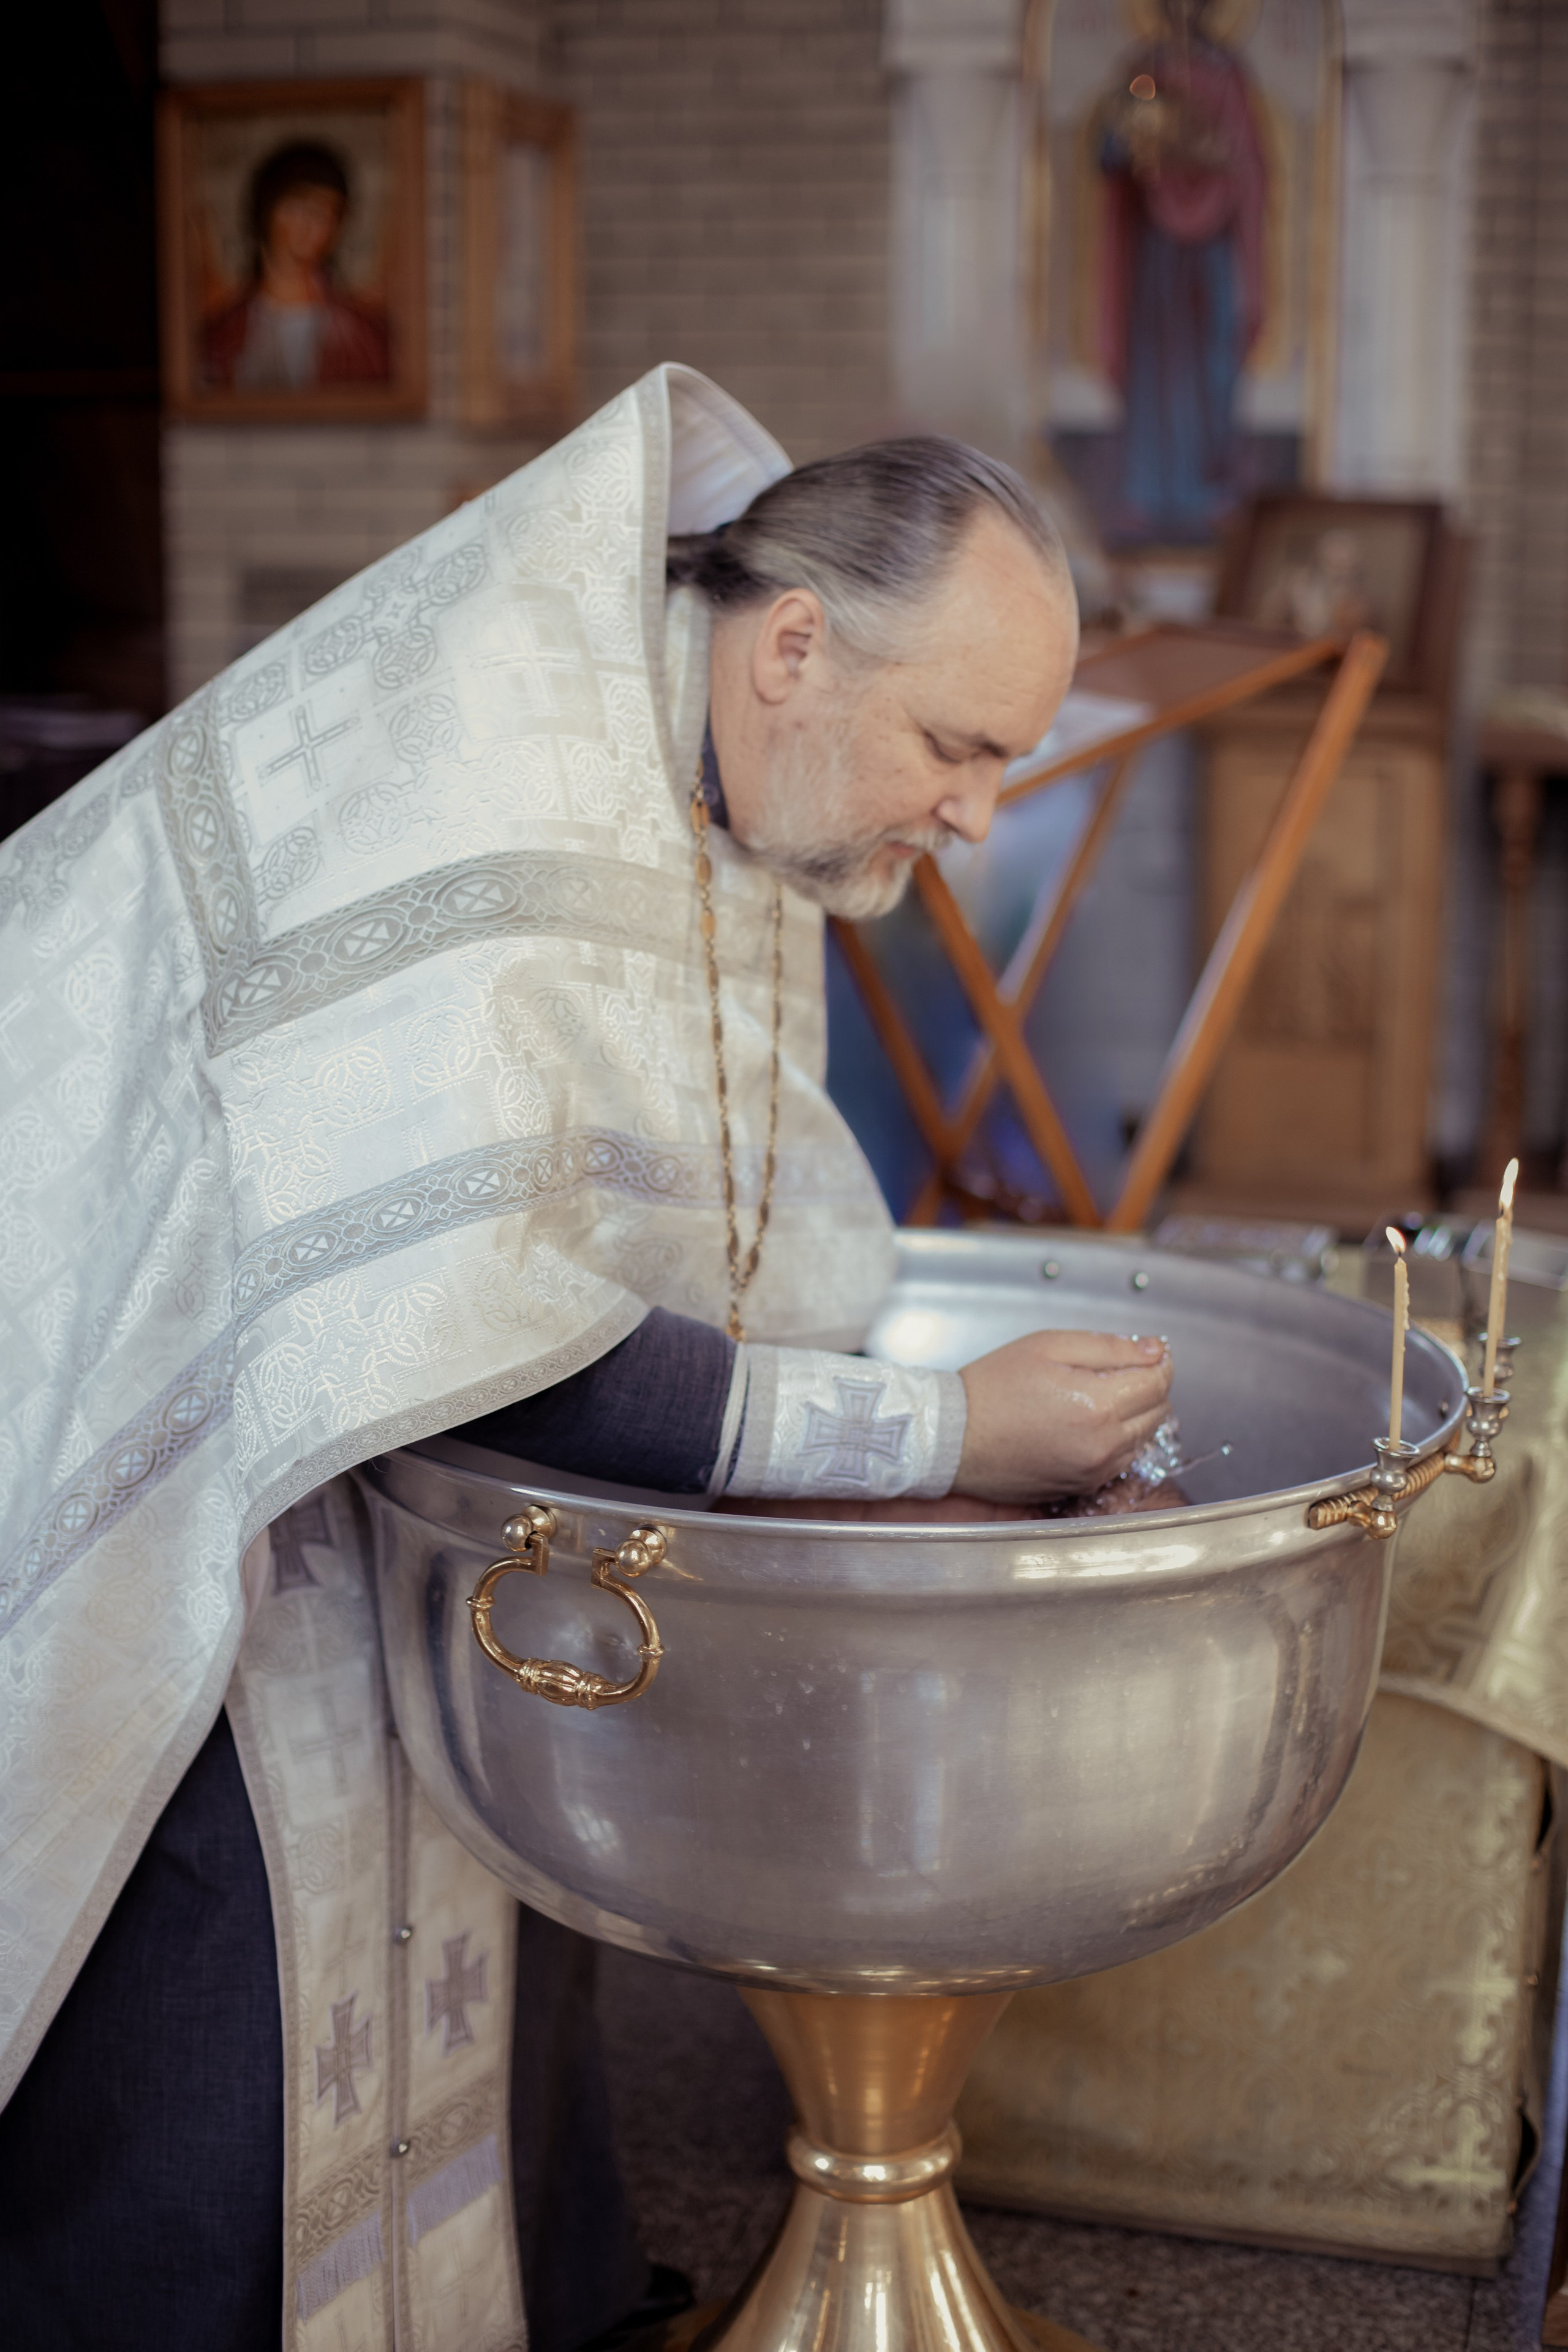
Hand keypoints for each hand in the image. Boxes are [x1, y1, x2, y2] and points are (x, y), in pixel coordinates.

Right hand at [956, 1330, 1171, 1503]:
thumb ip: (1109, 1346)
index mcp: (1098, 1405)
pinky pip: (1121, 1460)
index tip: (1148, 1352)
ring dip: (1136, 1414)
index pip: (1159, 1382)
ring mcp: (1094, 1470)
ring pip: (1143, 1438)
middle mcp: (1103, 1445)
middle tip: (1122, 1369)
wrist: (953, 1438)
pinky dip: (1119, 1439)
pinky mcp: (1083, 1485)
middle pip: (1158, 1411)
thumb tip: (1153, 1350)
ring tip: (1102, 1395)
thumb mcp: (1049, 1345)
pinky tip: (1090, 1422)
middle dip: (1149, 1386)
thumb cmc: (994, 1387)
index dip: (1159, 1361)